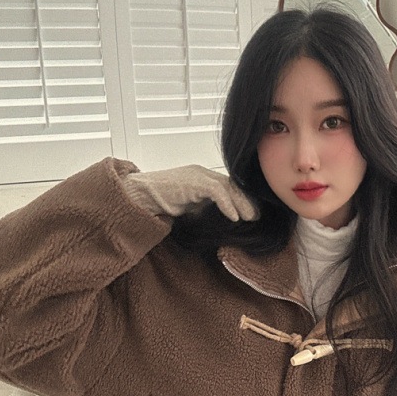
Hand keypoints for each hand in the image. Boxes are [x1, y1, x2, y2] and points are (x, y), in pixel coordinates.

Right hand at [124, 164, 257, 221]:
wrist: (139, 195)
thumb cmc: (161, 202)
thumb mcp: (190, 206)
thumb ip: (205, 208)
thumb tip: (222, 221)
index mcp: (203, 178)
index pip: (230, 186)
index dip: (243, 200)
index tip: (253, 215)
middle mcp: (202, 174)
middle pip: (233, 185)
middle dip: (246, 201)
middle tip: (257, 217)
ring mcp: (197, 175)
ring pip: (228, 187)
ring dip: (241, 204)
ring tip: (250, 218)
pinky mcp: (192, 181)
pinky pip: (216, 191)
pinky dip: (227, 204)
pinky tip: (234, 217)